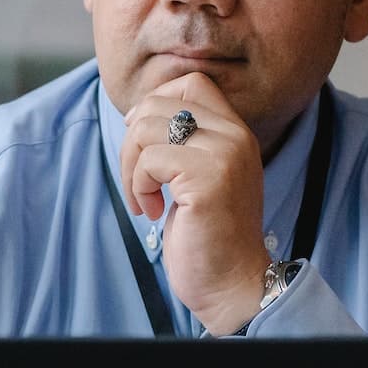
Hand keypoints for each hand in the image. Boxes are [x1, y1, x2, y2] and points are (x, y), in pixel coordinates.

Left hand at [120, 72, 276, 335]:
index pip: (190, 84)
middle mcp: (235, 136)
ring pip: (146, 129)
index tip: (145, 147)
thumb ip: (182, 141)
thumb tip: (135, 114)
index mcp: (235, 132)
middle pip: (158, 104)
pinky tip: (154, 212)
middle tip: (139, 182)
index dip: (155, 106)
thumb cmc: (206, 234)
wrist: (231, 282)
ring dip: (131, 169)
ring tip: (145, 200)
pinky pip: (149, 161)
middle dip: (132, 143)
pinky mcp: (207, 179)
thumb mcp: (198, 175)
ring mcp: (224, 155)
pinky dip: (138, 188)